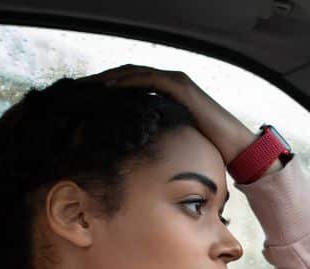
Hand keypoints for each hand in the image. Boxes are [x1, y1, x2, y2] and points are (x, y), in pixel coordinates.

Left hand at [84, 65, 260, 165]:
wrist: (233, 147)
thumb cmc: (205, 148)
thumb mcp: (171, 141)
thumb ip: (154, 138)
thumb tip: (130, 154)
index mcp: (164, 93)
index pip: (129, 85)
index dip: (105, 89)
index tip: (82, 99)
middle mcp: (169, 82)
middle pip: (126, 75)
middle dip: (100, 80)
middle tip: (76, 88)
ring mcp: (175, 81)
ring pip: (133, 73)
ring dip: (108, 78)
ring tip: (86, 87)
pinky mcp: (181, 87)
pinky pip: (148, 79)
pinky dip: (127, 82)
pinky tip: (108, 89)